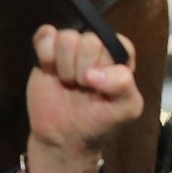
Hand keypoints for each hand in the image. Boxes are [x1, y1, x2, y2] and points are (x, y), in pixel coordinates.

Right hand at [23, 24, 140, 172]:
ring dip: (63, 67)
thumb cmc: (98, 121)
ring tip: (68, 82)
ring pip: (65, 37)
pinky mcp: (47, 48)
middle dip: (82, 71)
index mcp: (119, 54)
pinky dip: (45, 56)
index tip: (98, 86)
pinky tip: (50, 72)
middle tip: (81, 87)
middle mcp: (96, 45)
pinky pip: (45, 35)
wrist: (63, 138)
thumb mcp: (126, 109)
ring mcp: (70, 45)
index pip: (114, 43)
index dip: (104, 67)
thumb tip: (92, 73)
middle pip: (88, 40)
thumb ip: (123, 85)